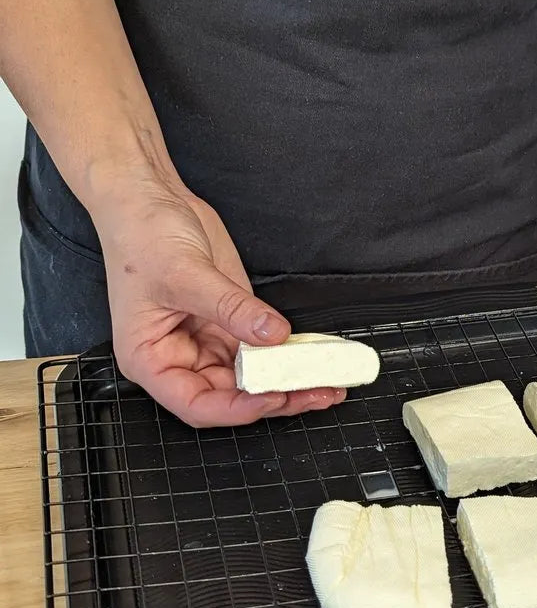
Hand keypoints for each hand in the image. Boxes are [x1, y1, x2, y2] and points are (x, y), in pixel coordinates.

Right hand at [92, 176, 344, 427]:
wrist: (149, 198)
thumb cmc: (141, 236)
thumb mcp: (186, 274)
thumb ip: (232, 308)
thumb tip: (272, 334)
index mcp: (151, 359)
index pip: (198, 405)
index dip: (238, 409)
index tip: (274, 397)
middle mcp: (178, 358)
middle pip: (231, 396)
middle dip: (275, 397)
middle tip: (316, 391)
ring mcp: (206, 341)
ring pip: (251, 377)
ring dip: (288, 379)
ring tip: (325, 379)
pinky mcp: (229, 322)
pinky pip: (261, 347)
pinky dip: (286, 353)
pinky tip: (312, 353)